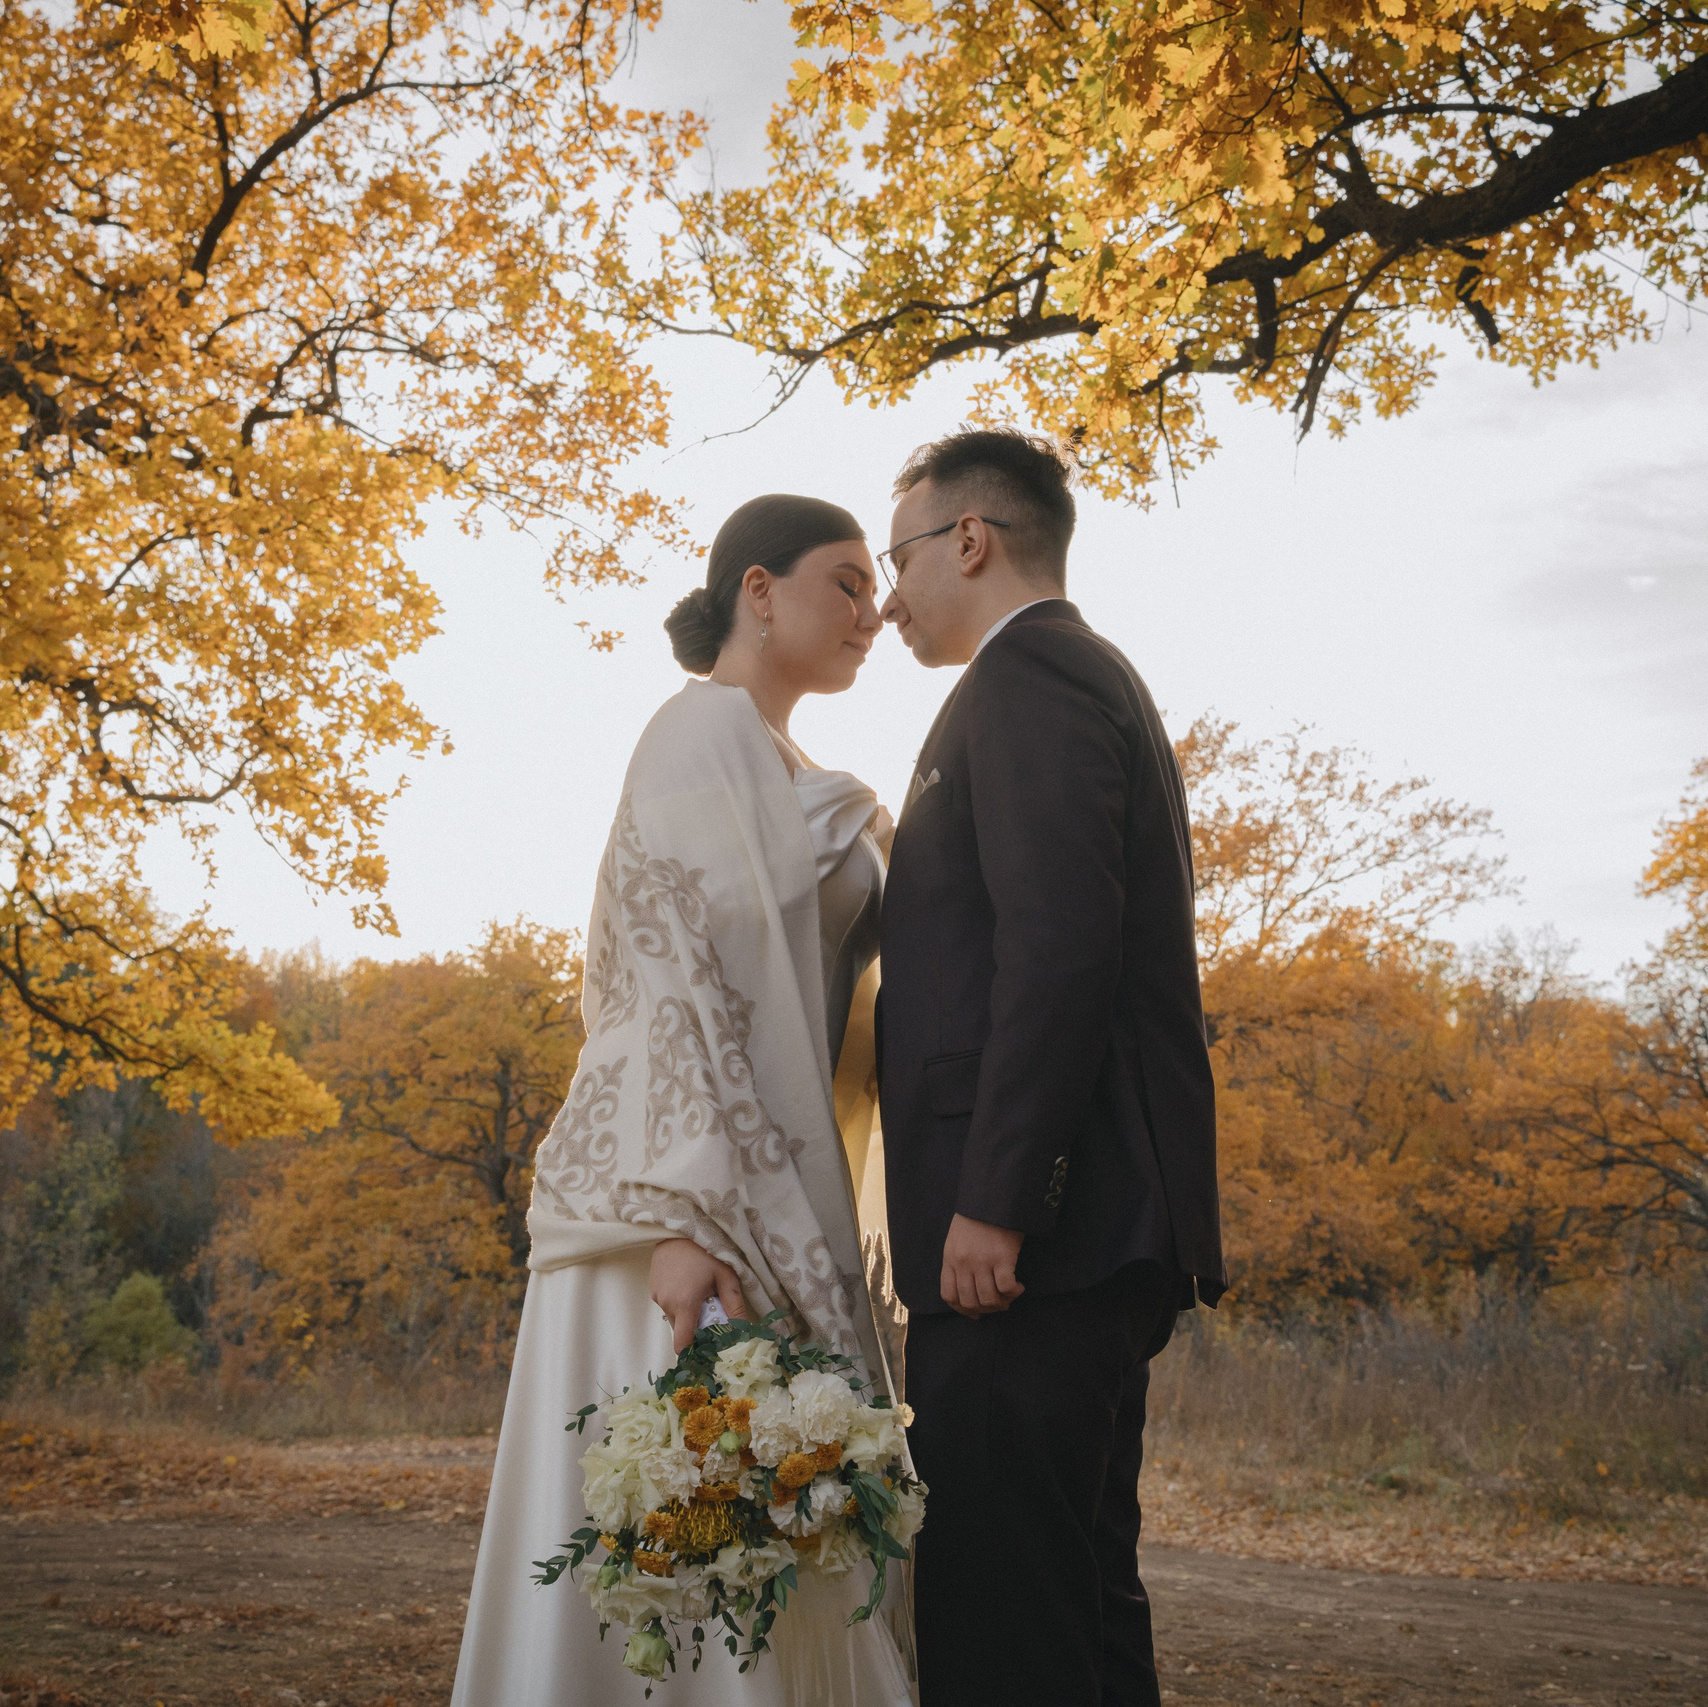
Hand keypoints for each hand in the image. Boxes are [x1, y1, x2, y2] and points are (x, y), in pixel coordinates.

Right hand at [650, 1237, 747, 1352]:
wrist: (680, 1226)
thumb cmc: (706, 1250)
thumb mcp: (726, 1276)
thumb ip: (734, 1306)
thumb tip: (744, 1332)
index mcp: (685, 1304)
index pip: (682, 1344)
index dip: (693, 1350)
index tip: (707, 1346)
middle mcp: (666, 1303)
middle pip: (681, 1330)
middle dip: (695, 1325)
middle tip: (710, 1308)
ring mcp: (657, 1296)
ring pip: (674, 1316)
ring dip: (687, 1311)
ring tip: (699, 1290)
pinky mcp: (652, 1287)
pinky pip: (667, 1304)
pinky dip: (678, 1300)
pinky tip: (687, 1282)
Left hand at [939, 1214, 1024, 1317]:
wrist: (994, 1196)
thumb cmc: (977, 1216)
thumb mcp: (957, 1238)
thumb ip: (958, 1261)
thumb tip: (969, 1287)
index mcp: (950, 1258)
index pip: (949, 1295)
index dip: (962, 1310)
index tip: (976, 1312)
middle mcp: (963, 1262)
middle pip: (969, 1301)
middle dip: (985, 1309)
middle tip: (998, 1304)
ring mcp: (982, 1261)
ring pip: (988, 1299)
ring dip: (1001, 1303)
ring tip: (1010, 1296)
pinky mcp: (1002, 1257)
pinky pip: (1006, 1288)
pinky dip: (1013, 1292)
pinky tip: (1018, 1286)